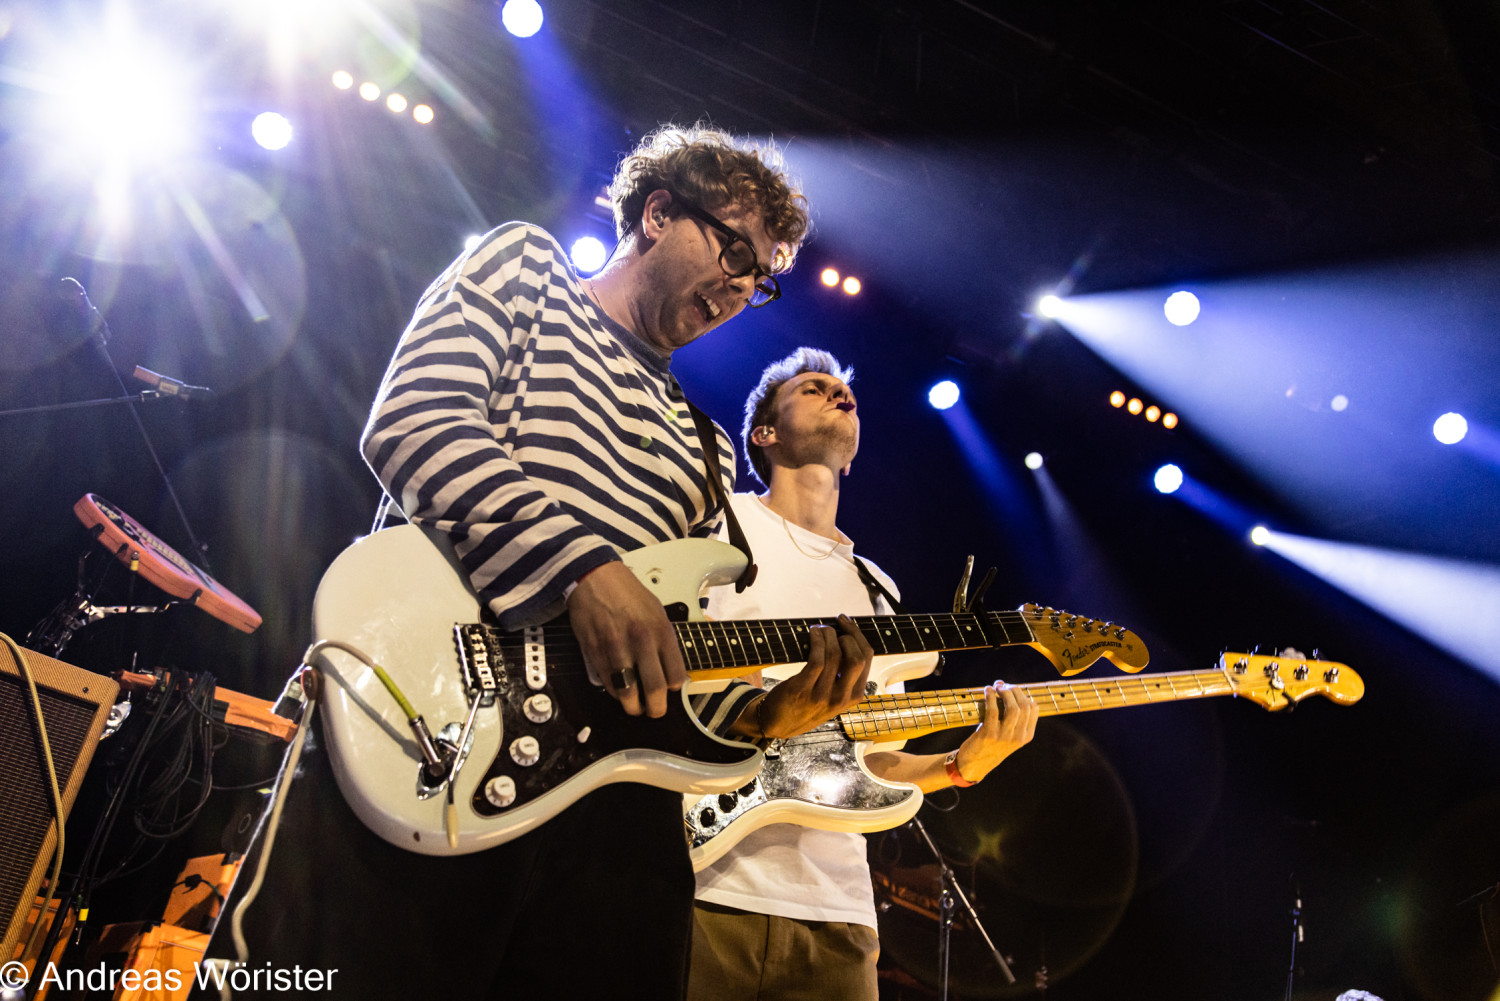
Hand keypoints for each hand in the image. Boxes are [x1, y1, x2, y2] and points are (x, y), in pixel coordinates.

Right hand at [567, 562, 685, 717]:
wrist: (595, 577)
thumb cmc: (628, 594)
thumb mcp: (657, 611)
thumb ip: (664, 640)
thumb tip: (670, 670)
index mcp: (661, 631)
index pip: (676, 674)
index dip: (674, 687)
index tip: (669, 688)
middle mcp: (641, 641)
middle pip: (654, 689)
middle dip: (656, 709)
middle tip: (654, 711)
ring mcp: (616, 648)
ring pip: (628, 693)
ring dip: (632, 707)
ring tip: (635, 707)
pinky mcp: (595, 652)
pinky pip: (608, 684)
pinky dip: (615, 693)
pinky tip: (619, 690)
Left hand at [734, 615, 873, 739]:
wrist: (779, 724)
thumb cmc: (808, 705)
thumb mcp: (834, 698)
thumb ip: (845, 678)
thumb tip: (848, 640)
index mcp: (854, 697)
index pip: (866, 660)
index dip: (859, 636)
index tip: (848, 624)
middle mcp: (841, 698)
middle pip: (857, 657)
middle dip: (849, 634)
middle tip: (837, 623)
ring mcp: (822, 695)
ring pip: (835, 654)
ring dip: (829, 634)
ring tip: (821, 628)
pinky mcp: (803, 689)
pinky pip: (816, 659)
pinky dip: (816, 641)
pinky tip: (813, 634)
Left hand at [953, 682, 1037, 782]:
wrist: (974, 765)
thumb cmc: (991, 744)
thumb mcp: (1008, 735)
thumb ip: (1011, 716)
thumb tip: (1005, 687)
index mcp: (1026, 735)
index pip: (1034, 708)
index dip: (1022, 693)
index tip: (1012, 688)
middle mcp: (1019, 737)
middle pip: (1025, 705)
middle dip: (1014, 690)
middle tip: (1003, 686)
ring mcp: (1005, 737)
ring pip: (1013, 707)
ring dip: (1004, 692)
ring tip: (996, 687)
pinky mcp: (989, 735)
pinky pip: (993, 711)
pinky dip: (990, 697)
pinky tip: (987, 691)